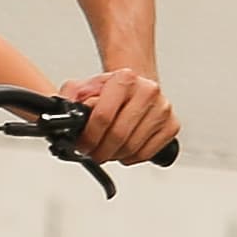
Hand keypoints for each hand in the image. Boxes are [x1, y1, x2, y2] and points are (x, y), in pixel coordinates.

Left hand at [60, 69, 178, 164]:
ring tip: (105, 150)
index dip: (89, 137)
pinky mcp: (172, 125)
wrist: (134, 89)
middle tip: (91, 154)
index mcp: (125, 78)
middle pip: (119, 135)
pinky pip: (147, 153)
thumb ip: (70, 99)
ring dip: (114, 155)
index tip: (82, 146)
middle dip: (100, 150)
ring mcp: (162, 109)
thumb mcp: (84, 88)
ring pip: (133, 147)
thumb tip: (64, 115)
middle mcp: (148, 91)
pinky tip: (123, 149)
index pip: (103, 116)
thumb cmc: (110, 91)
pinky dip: (131, 157)